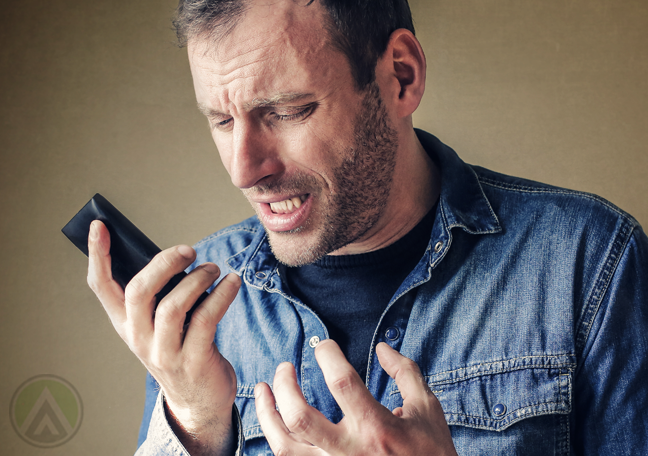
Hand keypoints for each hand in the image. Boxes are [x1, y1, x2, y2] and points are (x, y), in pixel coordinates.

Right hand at [87, 220, 239, 454]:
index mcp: (125, 324)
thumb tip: (174, 255)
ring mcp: (165, 352)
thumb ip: (160, 293)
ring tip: (213, 269)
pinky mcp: (193, 361)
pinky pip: (206, 319)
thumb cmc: (181, 348)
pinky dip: (221, 294)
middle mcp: (139, 338)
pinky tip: (232, 283)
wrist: (198, 400)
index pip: (101, 287)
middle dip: (164, 263)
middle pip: (139, 292)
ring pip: (173, 306)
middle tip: (188, 251)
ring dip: (197, 279)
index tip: (100, 227)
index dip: (98, 256)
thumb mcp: (160, 324)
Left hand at [255, 340, 456, 455]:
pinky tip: (273, 422)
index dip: (328, 355)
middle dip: (285, 386)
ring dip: (266, 415)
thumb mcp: (427, 408)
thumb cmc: (431, 452)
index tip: (324, 345)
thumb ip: (404, 373)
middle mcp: (350, 451)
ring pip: (285, 446)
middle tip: (285, 367)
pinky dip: (276, 440)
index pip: (342, 383)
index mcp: (377, 428)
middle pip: (300, 417)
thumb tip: (382, 348)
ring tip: (262, 390)